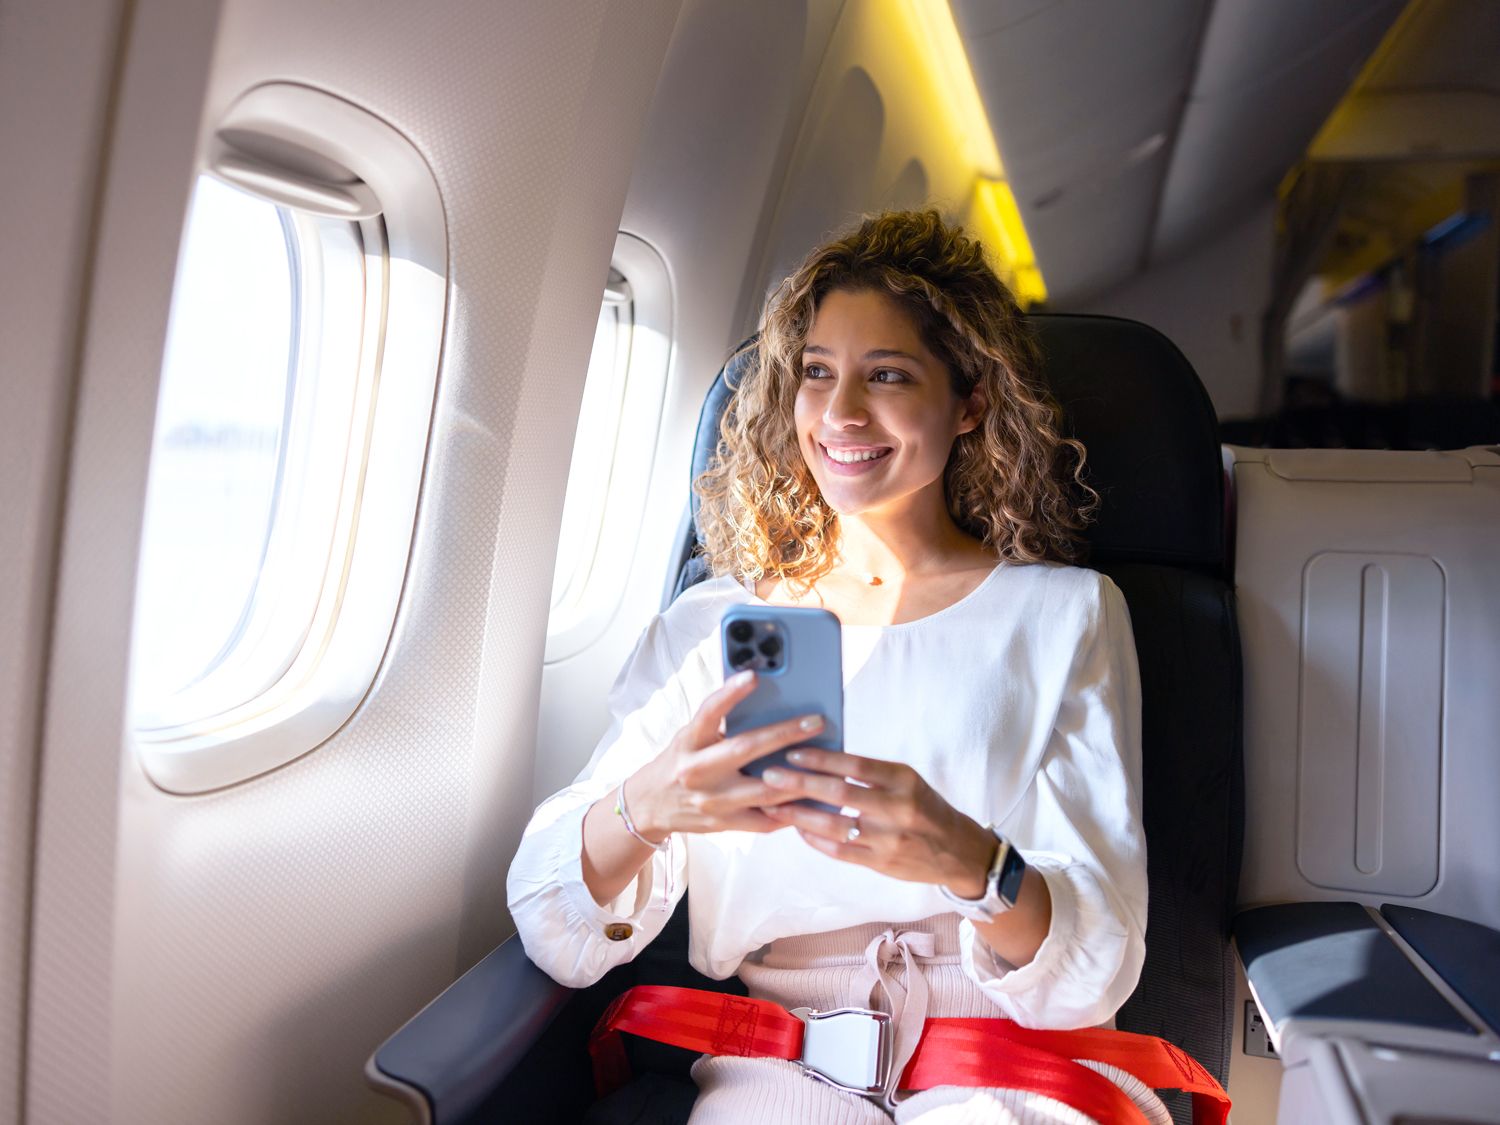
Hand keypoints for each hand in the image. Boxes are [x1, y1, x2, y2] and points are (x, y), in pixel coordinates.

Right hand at [625, 671, 824, 840]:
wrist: (650, 805)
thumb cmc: (680, 761)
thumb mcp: (690, 736)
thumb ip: (720, 722)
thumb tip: (765, 699)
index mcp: (690, 741)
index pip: (708, 712)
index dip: (730, 693)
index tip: (754, 675)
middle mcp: (698, 770)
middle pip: (745, 749)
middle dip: (785, 734)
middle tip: (816, 721)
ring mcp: (712, 801)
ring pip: (765, 790)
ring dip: (799, 776)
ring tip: (826, 762)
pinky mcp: (724, 824)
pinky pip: (766, 820)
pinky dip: (791, 809)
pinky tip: (813, 797)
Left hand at [760, 749, 994, 890]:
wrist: (958, 852)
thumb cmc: (926, 808)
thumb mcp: (908, 781)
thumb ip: (871, 773)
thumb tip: (822, 760)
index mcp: (904, 780)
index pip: (854, 764)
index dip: (821, 758)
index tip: (792, 752)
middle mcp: (898, 808)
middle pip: (839, 793)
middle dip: (799, 783)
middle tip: (769, 776)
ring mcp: (888, 839)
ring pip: (834, 825)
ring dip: (798, 814)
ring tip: (773, 805)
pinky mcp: (881, 864)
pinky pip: (840, 851)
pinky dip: (815, 839)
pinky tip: (797, 828)